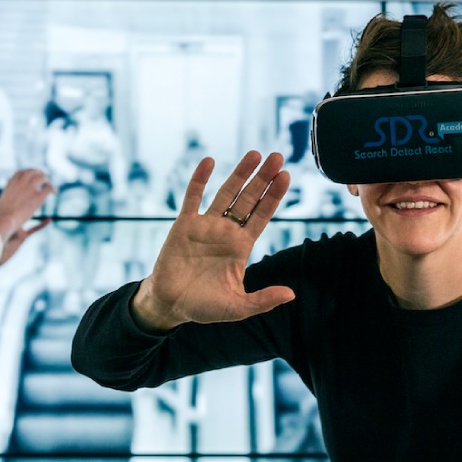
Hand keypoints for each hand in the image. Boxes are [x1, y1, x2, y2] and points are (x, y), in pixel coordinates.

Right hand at [0, 168, 54, 239]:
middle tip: (44, 180)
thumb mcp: (2, 203)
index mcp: (11, 183)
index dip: (28, 174)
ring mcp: (30, 188)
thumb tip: (8, 201)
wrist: (4, 219)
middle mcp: (21, 182)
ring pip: (42, 177)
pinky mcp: (38, 197)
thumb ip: (8, 199)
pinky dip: (52, 188)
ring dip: (47, 180)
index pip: (21, 173)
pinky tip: (54, 192)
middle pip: (32, 172)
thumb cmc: (1, 216)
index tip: (32, 177)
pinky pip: (48, 188)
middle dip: (39, 174)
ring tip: (50, 185)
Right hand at [132, 151, 293, 330]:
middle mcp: (226, 231)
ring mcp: (205, 226)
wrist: (170, 305)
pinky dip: (200, 179)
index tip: (286, 177)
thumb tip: (291, 295)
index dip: (274, 197)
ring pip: (226, 193)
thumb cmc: (204, 307)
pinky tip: (209, 161)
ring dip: (239, 174)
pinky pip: (192, 197)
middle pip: (249, 199)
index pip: (262, 216)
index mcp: (241, 247)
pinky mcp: (184, 225)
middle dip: (263, 179)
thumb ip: (263, 300)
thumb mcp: (237, 307)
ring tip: (254, 154)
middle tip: (277, 157)